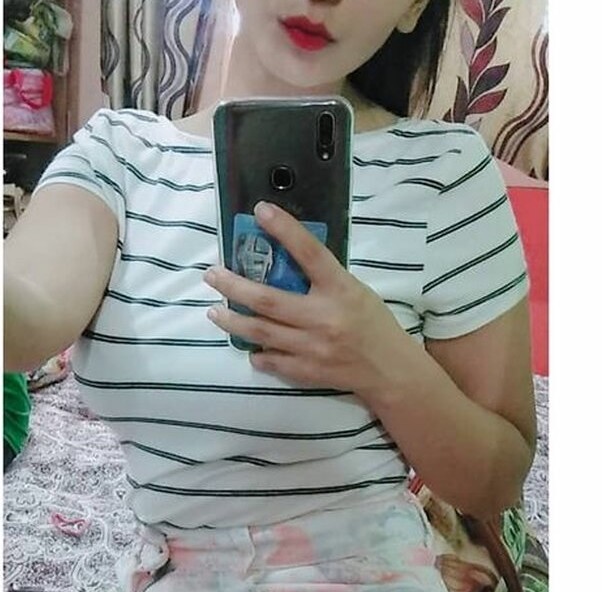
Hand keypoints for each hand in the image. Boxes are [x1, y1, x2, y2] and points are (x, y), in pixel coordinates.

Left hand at [203, 201, 417, 399]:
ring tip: (215, 311)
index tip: (260, 211)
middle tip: (212, 275)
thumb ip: (323, 279)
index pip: (309, 253)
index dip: (284, 230)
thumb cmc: (372, 323)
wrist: (389, 370)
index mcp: (340, 290)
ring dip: (233, 320)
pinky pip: (271, 361)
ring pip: (261, 332)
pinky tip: (249, 346)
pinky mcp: (307, 371)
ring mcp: (313, 348)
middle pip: (267, 300)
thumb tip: (284, 260)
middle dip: (233, 285)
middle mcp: (324, 318)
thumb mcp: (354, 290)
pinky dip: (257, 353)